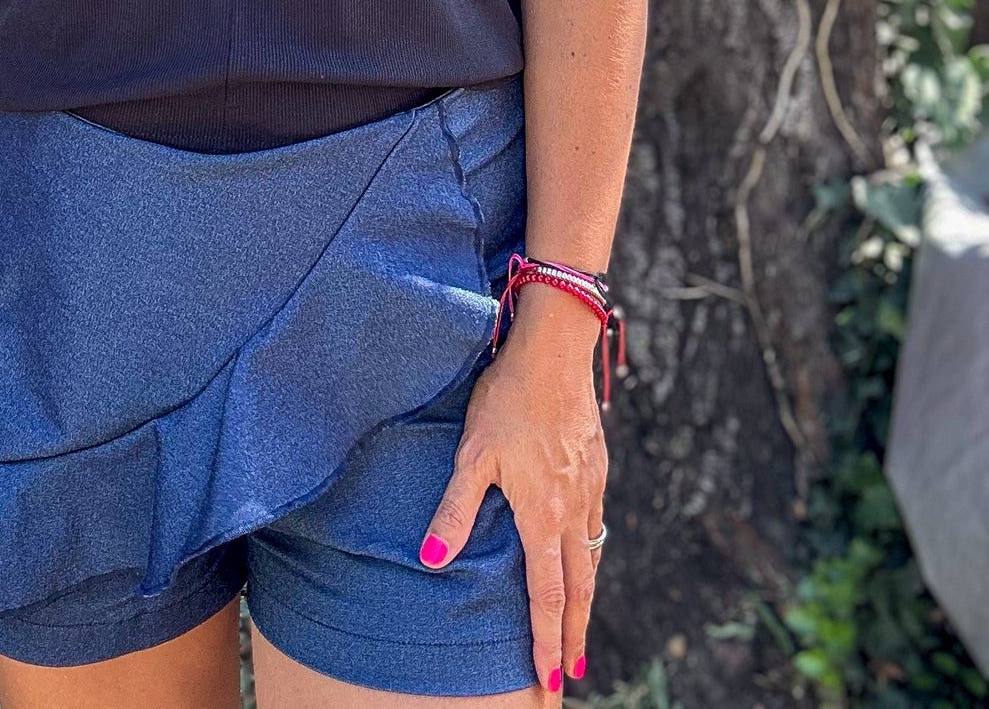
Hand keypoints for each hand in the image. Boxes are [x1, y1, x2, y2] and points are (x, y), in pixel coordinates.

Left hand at [418, 289, 606, 694]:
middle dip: (576, 633)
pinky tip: (584, 552)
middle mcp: (574, 510)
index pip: (548, 595)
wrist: (554, 352)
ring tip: (580, 624)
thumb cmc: (507, 398)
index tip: (550, 676)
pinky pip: (596, 523)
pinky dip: (591, 553)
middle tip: (573, 672)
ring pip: (592, 557)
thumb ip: (455, 510)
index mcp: (544, 516)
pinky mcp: (596, 467)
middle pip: (580, 587)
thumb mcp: (472, 454)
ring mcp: (590, 489)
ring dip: (586, 597)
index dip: (548, 638)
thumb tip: (432, 560)